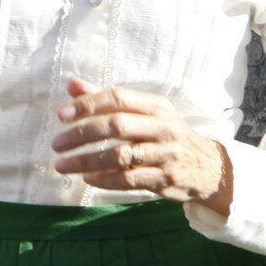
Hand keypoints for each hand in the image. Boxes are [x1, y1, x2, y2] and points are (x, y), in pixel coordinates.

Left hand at [50, 79, 232, 212]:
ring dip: (87, 162)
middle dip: (82, 134)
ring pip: (120, 156)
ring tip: (63, 165)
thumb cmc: (164, 134)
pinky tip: (87, 178)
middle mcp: (163, 127)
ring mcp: (166, 154)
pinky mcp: (166, 178)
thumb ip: (108, 100)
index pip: (118, 98)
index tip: (61, 115)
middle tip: (57, 144)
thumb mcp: (144, 113)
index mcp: (156, 105)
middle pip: (117, 126)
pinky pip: (130, 180)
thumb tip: (72, 85)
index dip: (88, 104)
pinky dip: (105, 180)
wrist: (208, 167)